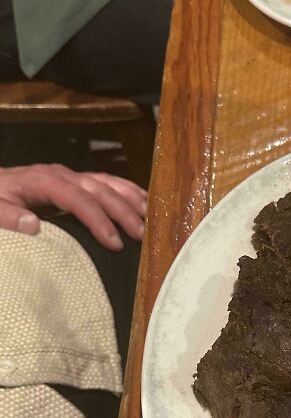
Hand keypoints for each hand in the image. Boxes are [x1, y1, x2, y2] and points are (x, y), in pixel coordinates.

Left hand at [0, 165, 146, 250]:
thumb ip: (8, 217)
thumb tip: (33, 225)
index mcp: (42, 181)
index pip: (76, 198)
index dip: (98, 219)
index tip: (114, 243)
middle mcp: (61, 174)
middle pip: (99, 189)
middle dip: (122, 212)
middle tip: (141, 235)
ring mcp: (71, 175)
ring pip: (107, 182)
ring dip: (130, 199)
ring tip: (150, 218)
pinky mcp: (76, 180)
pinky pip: (107, 182)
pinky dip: (127, 191)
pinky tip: (143, 202)